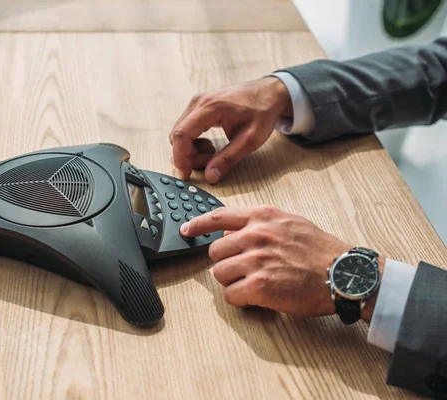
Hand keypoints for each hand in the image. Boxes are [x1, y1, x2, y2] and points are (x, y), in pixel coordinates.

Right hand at [168, 77, 291, 183]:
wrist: (268, 93)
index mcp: (210, 107)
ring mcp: (197, 103)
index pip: (181, 134)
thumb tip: (210, 176)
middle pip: (178, 135)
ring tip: (212, 154)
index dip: (180, 157)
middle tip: (207, 164)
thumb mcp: (249, 140)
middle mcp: (199, 102)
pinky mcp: (199, 107)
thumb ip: (228, 159)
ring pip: (181, 133)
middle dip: (187, 155)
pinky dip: (193, 142)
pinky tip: (209, 146)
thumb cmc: (262, 111)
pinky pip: (187, 128)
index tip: (186, 174)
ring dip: (191, 150)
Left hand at [180, 206, 383, 320]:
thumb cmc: (321, 251)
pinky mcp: (260, 285)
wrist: (346, 274)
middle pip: (215, 251)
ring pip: (219, 274)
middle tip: (245, 270)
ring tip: (255, 284)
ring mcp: (256, 260)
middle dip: (226, 263)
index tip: (187, 230)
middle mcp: (256, 235)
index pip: (218, 216)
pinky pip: (231, 295)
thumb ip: (260, 223)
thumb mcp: (290, 223)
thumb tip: (232, 230)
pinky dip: (241, 300)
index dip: (197, 225)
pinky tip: (258, 297)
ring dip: (233, 282)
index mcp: (262, 217)